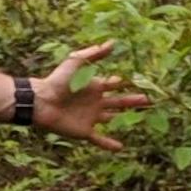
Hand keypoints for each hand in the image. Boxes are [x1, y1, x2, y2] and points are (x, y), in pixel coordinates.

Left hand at [32, 41, 151, 152]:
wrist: (42, 101)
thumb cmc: (57, 80)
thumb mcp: (76, 61)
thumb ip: (94, 53)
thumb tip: (112, 42)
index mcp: (94, 86)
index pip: (113, 84)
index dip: (124, 83)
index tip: (137, 81)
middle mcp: (95, 102)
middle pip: (119, 101)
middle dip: (134, 100)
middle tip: (149, 99)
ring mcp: (90, 117)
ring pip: (113, 117)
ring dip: (126, 118)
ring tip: (141, 118)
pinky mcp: (84, 131)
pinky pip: (99, 139)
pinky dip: (109, 144)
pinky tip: (120, 147)